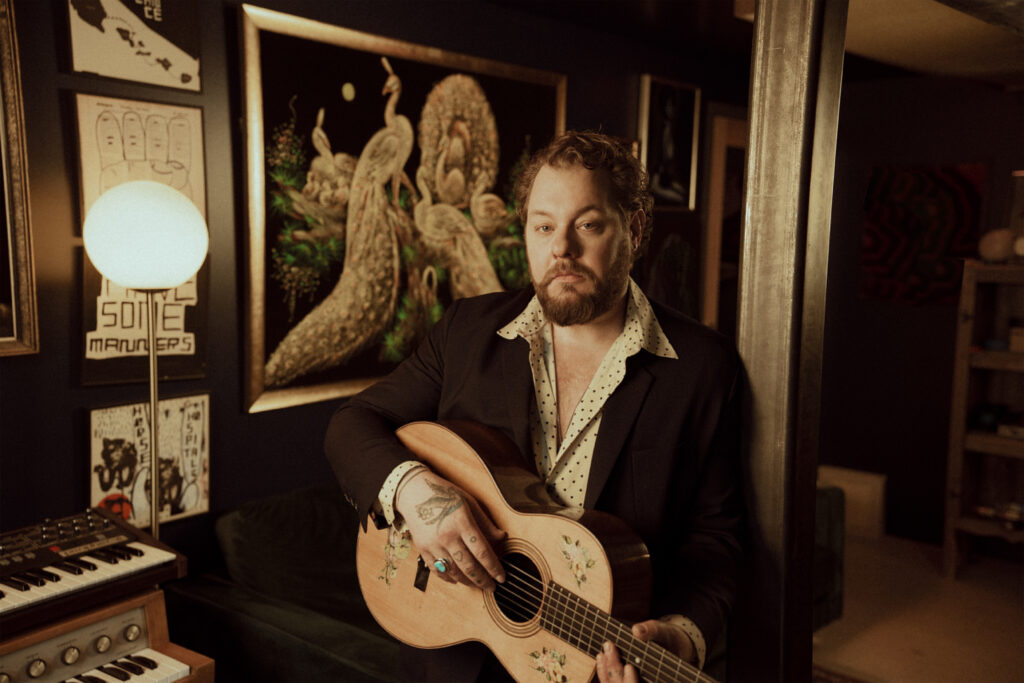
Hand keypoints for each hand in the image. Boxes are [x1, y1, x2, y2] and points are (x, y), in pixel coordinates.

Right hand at [394, 469, 506, 589]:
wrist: (413, 491)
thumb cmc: (443, 494)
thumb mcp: (469, 502)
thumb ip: (485, 523)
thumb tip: (502, 537)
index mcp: (461, 522)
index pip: (482, 551)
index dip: (494, 568)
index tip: (501, 577)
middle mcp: (447, 535)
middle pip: (468, 566)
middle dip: (483, 580)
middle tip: (492, 587)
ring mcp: (433, 544)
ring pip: (453, 571)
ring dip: (467, 581)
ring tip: (477, 584)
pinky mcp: (422, 549)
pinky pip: (437, 570)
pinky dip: (448, 578)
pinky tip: (457, 580)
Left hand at [595, 620, 694, 682]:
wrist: (673, 644)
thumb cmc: (670, 639)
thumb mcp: (665, 632)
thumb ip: (652, 631)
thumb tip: (636, 630)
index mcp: (659, 678)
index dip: (632, 681)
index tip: (629, 667)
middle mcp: (645, 681)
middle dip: (615, 669)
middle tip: (609, 646)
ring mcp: (634, 680)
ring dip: (607, 671)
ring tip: (603, 651)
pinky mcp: (625, 679)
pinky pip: (612, 682)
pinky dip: (605, 671)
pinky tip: (601, 657)